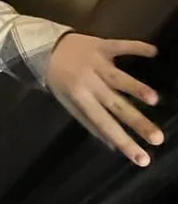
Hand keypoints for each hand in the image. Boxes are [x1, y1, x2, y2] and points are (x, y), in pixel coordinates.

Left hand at [44, 34, 162, 165]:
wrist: (44, 47)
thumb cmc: (59, 79)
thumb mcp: (68, 103)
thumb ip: (90, 123)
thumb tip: (113, 146)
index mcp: (81, 99)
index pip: (105, 125)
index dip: (124, 142)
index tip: (143, 159)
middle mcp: (89, 83)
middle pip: (116, 105)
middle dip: (138, 122)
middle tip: (158, 138)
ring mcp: (96, 63)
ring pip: (118, 77)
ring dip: (136, 87)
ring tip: (154, 99)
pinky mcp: (101, 45)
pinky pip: (120, 46)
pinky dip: (137, 47)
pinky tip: (154, 52)